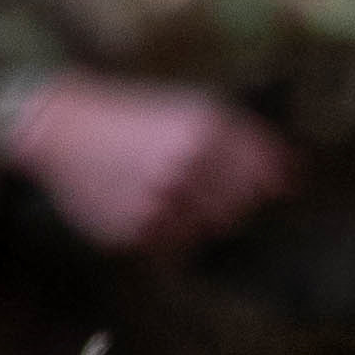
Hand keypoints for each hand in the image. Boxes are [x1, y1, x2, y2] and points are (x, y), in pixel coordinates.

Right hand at [6, 77, 297, 254]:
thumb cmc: (133, 116)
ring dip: (192, 216)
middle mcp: (186, 169)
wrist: (59, 128)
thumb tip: (296, 175)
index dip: (259, 181)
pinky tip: (137, 201)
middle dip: (223, 199)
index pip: (264, 179)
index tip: (244, 178)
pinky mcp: (131, 231)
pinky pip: (168, 246)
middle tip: (190, 180)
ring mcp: (158, 203)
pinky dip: (162, 229)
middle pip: (237, 210)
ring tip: (160, 188)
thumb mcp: (192, 109)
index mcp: (206, 133)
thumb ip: (247, 140)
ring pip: (204, 231)